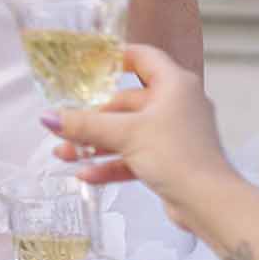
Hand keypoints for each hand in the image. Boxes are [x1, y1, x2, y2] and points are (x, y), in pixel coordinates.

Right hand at [48, 43, 234, 226]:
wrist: (209, 203)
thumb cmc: (178, 156)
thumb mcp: (124, 134)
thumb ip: (84, 124)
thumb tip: (49, 117)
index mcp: (174, 85)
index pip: (144, 58)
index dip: (117, 56)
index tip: (89, 63)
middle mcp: (176, 105)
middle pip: (127, 101)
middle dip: (94, 116)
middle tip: (66, 124)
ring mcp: (174, 134)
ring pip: (128, 131)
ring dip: (97, 143)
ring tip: (66, 153)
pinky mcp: (170, 159)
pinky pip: (135, 155)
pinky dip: (112, 163)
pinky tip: (87, 175)